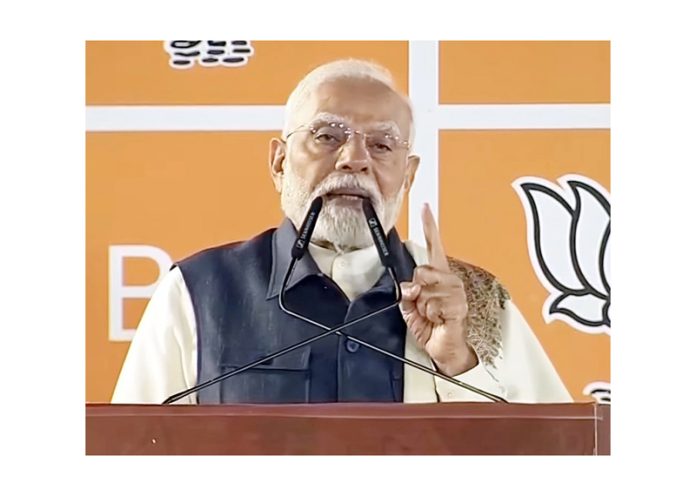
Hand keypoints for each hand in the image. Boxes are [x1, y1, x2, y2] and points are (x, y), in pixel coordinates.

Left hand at [399, 203, 476, 375]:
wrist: (444, 348)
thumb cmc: (430, 326)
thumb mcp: (410, 307)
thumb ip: (408, 292)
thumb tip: (410, 285)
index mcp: (438, 275)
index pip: (433, 245)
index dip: (429, 225)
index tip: (425, 207)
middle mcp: (449, 279)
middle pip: (422, 271)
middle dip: (416, 290)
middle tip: (423, 305)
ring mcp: (456, 292)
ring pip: (425, 291)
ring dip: (423, 308)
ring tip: (433, 316)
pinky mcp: (459, 306)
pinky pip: (433, 306)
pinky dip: (431, 316)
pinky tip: (439, 321)